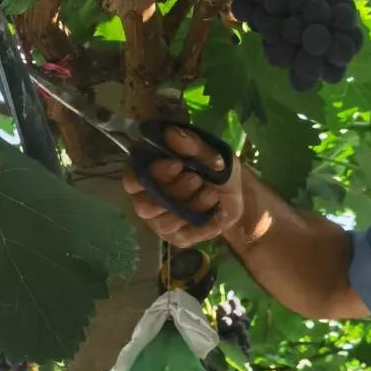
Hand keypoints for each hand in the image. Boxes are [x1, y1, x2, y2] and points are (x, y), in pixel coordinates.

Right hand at [122, 126, 243, 250]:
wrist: (238, 195)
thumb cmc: (216, 170)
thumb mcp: (210, 153)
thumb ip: (191, 144)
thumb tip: (171, 133)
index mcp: (148, 176)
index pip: (132, 181)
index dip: (152, 175)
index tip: (177, 164)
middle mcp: (149, 201)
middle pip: (145, 206)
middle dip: (173, 192)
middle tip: (196, 179)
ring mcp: (161, 222)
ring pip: (164, 223)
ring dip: (190, 207)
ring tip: (211, 193)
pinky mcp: (178, 238)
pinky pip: (185, 236)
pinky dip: (203, 224)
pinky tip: (217, 212)